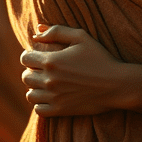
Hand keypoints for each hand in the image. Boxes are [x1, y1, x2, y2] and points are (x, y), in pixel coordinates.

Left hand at [20, 24, 141, 117]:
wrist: (116, 84)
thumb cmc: (101, 58)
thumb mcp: (83, 37)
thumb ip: (57, 31)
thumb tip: (37, 32)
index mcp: (51, 61)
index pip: (25, 58)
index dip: (30, 55)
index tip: (39, 56)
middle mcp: (48, 80)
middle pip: (25, 76)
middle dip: (32, 71)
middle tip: (45, 70)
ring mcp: (52, 97)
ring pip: (30, 94)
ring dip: (36, 88)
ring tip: (47, 84)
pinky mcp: (58, 110)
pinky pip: (38, 109)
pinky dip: (41, 103)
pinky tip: (52, 97)